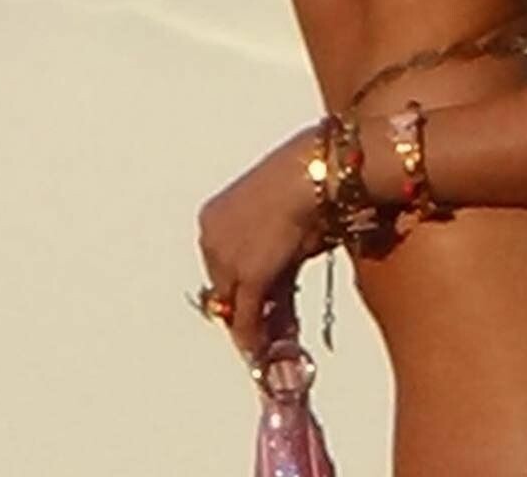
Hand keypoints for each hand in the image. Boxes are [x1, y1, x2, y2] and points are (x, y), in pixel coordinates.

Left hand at [197, 122, 329, 360]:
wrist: (315, 173)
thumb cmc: (308, 179)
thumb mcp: (284, 215)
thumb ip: (274, 252)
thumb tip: (281, 285)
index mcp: (214, 216)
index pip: (221, 267)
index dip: (238, 292)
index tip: (253, 308)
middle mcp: (211, 238)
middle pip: (225, 288)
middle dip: (246, 313)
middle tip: (264, 335)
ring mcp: (227, 259)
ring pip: (234, 306)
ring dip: (252, 329)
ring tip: (266, 351)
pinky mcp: (248, 277)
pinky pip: (248, 317)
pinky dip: (256, 338)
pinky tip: (266, 353)